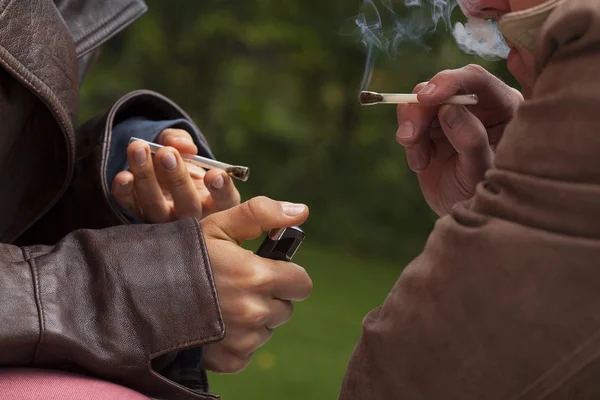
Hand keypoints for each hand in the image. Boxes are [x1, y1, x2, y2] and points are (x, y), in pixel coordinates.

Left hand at [111, 129, 240, 221]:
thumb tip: (181, 145)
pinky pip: (130, 207)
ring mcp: (164, 221)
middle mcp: (192, 217)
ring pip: (155, 207)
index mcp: (215, 203)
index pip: (225, 200)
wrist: (156, 172)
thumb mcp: (184, 147)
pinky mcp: (138, 217)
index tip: (214, 174)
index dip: (221, 190)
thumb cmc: (180, 161)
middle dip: (177, 179)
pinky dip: (124, 192)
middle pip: (187, 206)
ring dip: (146, 178)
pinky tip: (124, 176)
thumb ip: (182, 141)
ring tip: (139, 149)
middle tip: (167, 153)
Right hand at [200, 196, 311, 372]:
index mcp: (258, 276)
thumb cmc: (184, 254)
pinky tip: (216, 324)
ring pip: (267, 329)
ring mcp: (243, 339)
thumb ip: (262, 214)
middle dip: (270, 296)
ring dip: (254, 318)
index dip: (288, 275)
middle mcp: (254, 311)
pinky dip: (238, 341)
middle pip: (285, 308)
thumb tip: (302, 211)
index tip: (270, 271)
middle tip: (239, 285)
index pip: (302, 284)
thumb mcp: (220, 224)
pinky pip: (249, 351)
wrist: (143, 290)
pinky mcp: (231, 359)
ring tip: (223, 304)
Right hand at [395, 64, 523, 215]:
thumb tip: (449, 108)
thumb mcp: (480, 170)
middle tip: (409, 138)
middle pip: (441, 86)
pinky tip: (420, 163)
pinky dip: (409, 141)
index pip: (475, 79)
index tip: (425, 98)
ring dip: (412, 128)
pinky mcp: (431, 126)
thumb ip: (470, 139)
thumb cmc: (481, 192)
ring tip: (419, 161)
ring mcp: (452, 113)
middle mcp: (477, 104)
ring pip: (420, 100)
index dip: (448, 82)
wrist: (461, 211)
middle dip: (420, 109)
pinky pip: (409, 118)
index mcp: (503, 106)